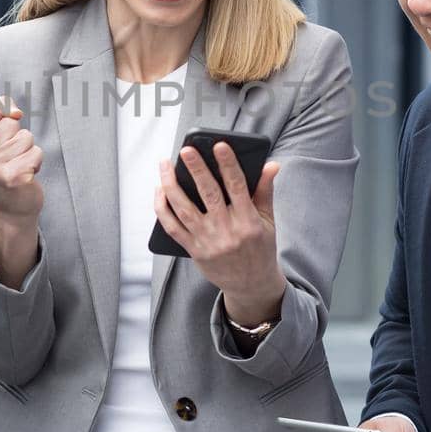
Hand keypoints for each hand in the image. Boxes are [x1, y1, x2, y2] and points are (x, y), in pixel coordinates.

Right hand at [0, 102, 43, 221]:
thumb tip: (14, 112)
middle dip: (15, 137)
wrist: (10, 207)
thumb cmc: (1, 167)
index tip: (0, 136)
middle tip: (8, 157)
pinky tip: (25, 173)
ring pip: (25, 137)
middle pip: (9, 124)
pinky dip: (36, 161)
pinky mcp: (14, 177)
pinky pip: (36, 152)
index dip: (3, 118)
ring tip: (16, 165)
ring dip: (26, 150)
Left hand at [153, 143, 284, 324]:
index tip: (220, 146)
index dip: (228, 165)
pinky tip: (159, 190)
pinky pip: (172, 227)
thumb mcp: (268, 221)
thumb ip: (265, 191)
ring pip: (184, 208)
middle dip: (196, 169)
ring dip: (171, 185)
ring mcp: (207, 242)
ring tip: (165, 165)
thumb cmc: (260, 249)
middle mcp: (226, 232)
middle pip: (208, 195)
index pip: (237, 187)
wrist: (250, 285)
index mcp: (248, 222)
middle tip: (186, 150)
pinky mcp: (193, 250)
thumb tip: (271, 164)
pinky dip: (162, 208)